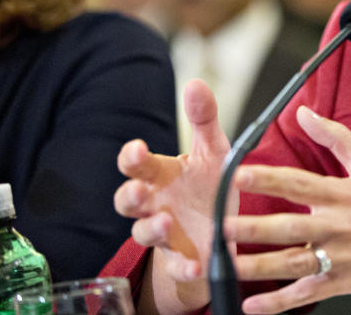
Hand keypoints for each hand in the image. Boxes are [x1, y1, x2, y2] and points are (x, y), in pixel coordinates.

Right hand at [113, 79, 235, 314]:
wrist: (222, 229)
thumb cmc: (210, 183)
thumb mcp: (214, 150)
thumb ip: (204, 120)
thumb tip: (195, 82)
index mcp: (162, 175)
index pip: (135, 164)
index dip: (131, 157)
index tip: (138, 149)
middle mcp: (156, 204)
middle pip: (128, 200)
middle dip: (129, 196)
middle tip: (139, 192)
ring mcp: (166, 234)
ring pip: (144, 234)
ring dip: (153, 229)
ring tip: (167, 222)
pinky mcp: (183, 260)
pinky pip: (176, 267)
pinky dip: (183, 267)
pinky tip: (196, 264)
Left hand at [225, 106, 350, 313]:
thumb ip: (335, 137)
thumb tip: (303, 112)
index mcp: (343, 194)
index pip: (298, 184)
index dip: (267, 178)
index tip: (238, 174)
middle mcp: (339, 226)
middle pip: (289, 227)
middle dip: (254, 228)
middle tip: (223, 227)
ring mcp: (340, 258)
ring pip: (292, 264)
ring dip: (258, 266)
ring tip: (228, 266)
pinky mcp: (343, 283)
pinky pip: (305, 294)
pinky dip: (278, 302)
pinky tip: (251, 305)